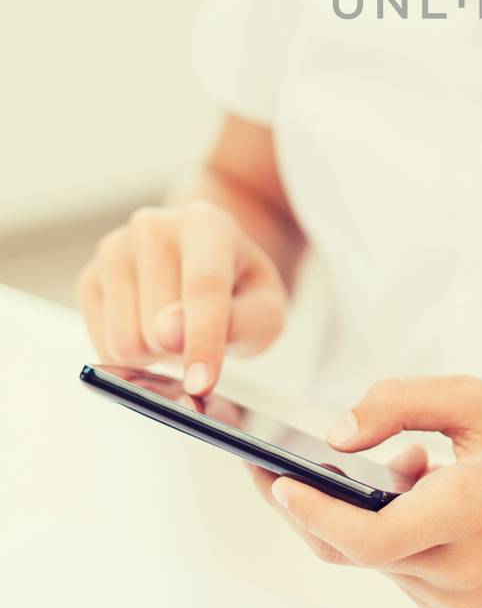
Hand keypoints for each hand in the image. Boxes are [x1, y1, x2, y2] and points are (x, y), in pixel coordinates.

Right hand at [76, 201, 287, 395]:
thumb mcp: (265, 309)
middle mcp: (153, 226)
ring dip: (154, 355)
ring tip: (174, 330)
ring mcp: (115, 249)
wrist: (208, 264)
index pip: (204, 288)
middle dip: (181, 350)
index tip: (201, 384)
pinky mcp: (89, 277)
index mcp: (205, 223)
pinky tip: (148, 329)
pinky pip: (103, 347)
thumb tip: (169, 334)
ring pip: (125, 341)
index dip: (203, 341)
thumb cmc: (240, 289)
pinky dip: (131, 355)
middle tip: (198, 333)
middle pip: (158, 327)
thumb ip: (238, 322)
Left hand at [246, 375, 481, 607]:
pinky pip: (396, 570)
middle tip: (269, 468)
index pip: (372, 537)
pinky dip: (390, 531)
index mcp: (469, 514)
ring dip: (364, 512)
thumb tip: (336, 435)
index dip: (316, 514)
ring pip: (373, 559)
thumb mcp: (478, 402)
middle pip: (354, 550)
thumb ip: (401, 403)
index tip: (276, 481)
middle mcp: (458, 570)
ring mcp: (453, 601)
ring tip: (411, 461)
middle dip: (309, 508)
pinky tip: (424, 493)